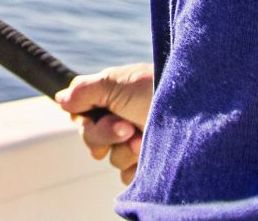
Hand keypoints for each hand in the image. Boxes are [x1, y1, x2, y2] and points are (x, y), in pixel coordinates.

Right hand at [57, 62, 153, 185]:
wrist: (197, 109)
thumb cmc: (157, 88)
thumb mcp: (116, 81)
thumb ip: (83, 90)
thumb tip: (60, 99)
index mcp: (114, 99)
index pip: (81, 115)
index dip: (86, 120)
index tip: (96, 114)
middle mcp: (123, 120)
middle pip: (91, 139)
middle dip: (105, 133)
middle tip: (126, 125)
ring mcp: (137, 143)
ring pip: (110, 159)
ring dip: (124, 149)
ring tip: (145, 136)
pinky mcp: (150, 166)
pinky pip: (126, 176)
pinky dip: (136, 166)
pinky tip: (150, 153)